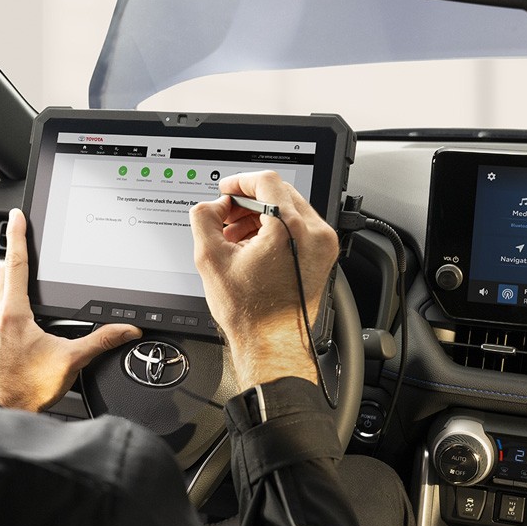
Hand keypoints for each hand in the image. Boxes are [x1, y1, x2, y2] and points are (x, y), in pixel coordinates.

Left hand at [0, 209, 140, 411]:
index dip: (18, 237)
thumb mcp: (71, 360)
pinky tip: (10, 316)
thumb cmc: (29, 390)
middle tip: (22, 246)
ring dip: (4, 282)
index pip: (15, 264)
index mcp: (13, 314)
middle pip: (0, 275)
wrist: (3, 412)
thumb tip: (126, 329)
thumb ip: (100, 340)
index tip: (17, 217)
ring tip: (19, 279)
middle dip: (12, 259)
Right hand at [189, 172, 338, 388]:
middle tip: (227, 216)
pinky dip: (276, 229)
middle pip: (280, 193)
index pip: (266, 182)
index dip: (240, 182)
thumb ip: (204, 219)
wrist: (271, 343)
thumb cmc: (250, 313)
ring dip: (261, 215)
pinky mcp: (322, 256)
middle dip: (249, 202)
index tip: (226, 191)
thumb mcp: (210, 259)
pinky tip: (254, 246)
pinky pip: (299, 227)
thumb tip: (211, 207)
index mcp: (289, 228)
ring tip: (237, 236)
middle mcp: (313, 233)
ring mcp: (322, 245)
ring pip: (290, 209)